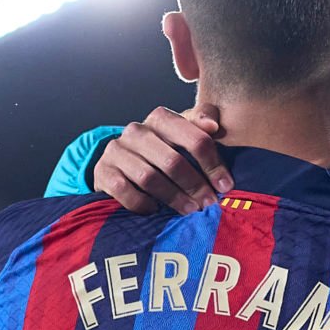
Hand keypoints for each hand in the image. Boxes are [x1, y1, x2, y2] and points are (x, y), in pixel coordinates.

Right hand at [92, 105, 232, 215]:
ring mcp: (117, 150)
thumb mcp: (183, 133)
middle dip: (194, 185)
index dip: (213, 164)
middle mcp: (137, 130)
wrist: (119, 162)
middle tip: (208, 203)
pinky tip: (155, 211)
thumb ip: (201, 123)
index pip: (194, 139)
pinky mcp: (104, 171)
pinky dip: (142, 203)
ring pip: (149, 177)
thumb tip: (214, 126)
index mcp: (162, 118)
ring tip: (189, 211)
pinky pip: (125, 190)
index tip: (225, 186)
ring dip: (173, 197)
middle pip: (172, 161)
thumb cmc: (162, 148)